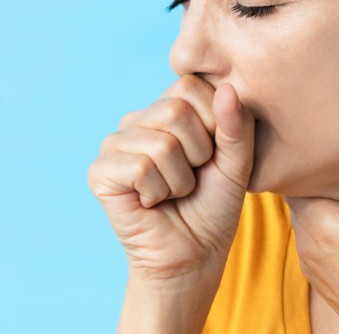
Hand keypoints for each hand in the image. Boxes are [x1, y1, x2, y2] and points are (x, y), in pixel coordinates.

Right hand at [87, 74, 254, 285]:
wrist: (195, 254)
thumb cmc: (215, 205)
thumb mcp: (238, 162)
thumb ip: (238, 125)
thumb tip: (227, 87)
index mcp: (169, 107)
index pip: (191, 85)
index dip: (213, 122)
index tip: (212, 153)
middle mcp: (139, 119)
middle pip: (175, 111)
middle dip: (197, 153)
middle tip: (192, 177)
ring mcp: (116, 143)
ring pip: (160, 144)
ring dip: (180, 180)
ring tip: (173, 192)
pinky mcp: (100, 171)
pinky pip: (139, 168)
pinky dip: (158, 192)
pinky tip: (152, 202)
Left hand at [285, 128, 338, 333]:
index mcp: (320, 222)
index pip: (295, 174)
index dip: (308, 153)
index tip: (323, 136)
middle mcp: (306, 240)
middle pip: (299, 191)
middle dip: (317, 174)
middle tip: (337, 149)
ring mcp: (309, 259)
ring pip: (305, 213)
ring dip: (322, 198)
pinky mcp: (317, 274)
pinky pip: (313, 234)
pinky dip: (326, 221)